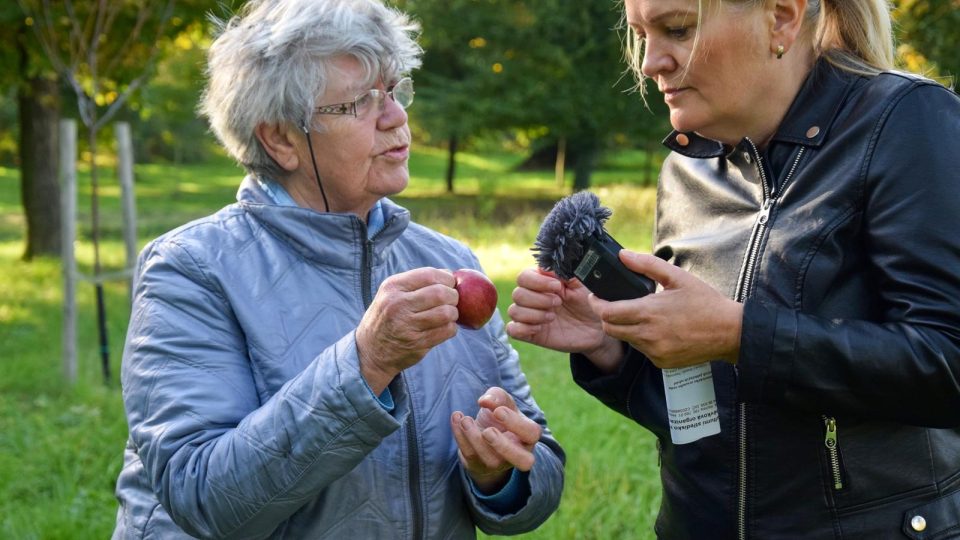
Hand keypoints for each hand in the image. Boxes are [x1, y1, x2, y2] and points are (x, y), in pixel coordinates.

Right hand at [356, 267, 458, 392]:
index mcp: (392, 287)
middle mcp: (398, 305)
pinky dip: (451, 328)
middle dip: (453, 296)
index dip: (446, 278)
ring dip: (453, 313)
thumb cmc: (387, 316)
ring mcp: (407, 325)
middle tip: (452, 300)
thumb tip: (449, 274)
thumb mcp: (391, 294)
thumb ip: (417, 282)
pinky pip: (447, 331)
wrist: (370, 351)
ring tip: (448, 314)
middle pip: (441, 293)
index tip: (450, 284)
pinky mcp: (417, 343)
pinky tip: (444, 327)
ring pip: (447, 313)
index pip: (429, 275)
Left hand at [451, 387, 541, 493]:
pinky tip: (457, 419)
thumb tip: (486, 400)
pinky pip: (470, 455)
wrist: (482, 435)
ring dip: (475, 439)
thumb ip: (498, 396)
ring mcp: (498, 464)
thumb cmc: (499, 418)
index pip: (531, 433)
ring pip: (491, 460)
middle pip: (523, 461)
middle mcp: (518, 454)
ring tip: (465, 420)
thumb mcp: (502, 402)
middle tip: (487, 431)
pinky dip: (460, 436)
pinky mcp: (478, 466)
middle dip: (503, 446)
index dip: (515, 423)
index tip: (497, 411)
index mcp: (527, 436)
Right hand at [506, 268, 621, 368]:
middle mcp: (532, 298)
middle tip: (558, 303)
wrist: (596, 328)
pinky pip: (512, 330)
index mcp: (541, 283)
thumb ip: (563, 273)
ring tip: (552, 317)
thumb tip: (544, 267)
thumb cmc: (588, 303)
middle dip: (539, 299)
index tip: (558, 287)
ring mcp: (530, 316)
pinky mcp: (530, 334)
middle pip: (517, 294)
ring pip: (514, 311)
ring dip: (534, 314)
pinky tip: (541, 328)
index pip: (523, 277)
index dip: (537, 282)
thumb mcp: (580, 284)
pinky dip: (523, 328)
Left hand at [588, 250, 742, 368]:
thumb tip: (622, 255)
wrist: (730, 333)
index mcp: (649, 312)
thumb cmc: (705, 302)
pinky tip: (656, 329)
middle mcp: (648, 335)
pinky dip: (641, 339)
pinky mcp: (661, 362)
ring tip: (639, 314)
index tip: (595, 297)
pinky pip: (641, 350)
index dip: (596, 304)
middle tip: (612, 304)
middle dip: (606, 316)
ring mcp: (654, 351)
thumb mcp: (677, 277)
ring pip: (625, 339)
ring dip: (624, 327)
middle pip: (610, 329)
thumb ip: (647, 265)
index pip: (607, 313)